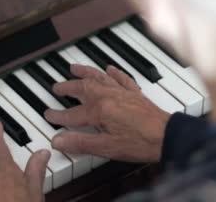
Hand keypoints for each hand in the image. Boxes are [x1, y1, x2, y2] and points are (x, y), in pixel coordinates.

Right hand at [45, 64, 170, 162]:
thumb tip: (59, 140)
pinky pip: (121, 78)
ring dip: (85, 72)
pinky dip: (114, 72)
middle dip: (68, 87)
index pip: (73, 113)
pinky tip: (109, 68)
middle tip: (56, 86)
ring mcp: (122, 92)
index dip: (58, 115)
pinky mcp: (135, 93)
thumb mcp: (107, 148)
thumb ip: (81, 143)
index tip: (48, 114)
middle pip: (83, 88)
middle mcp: (109, 96)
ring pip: (99, 77)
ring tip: (74, 67)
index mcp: (100, 110)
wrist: (167, 136)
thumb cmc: (140, 143)